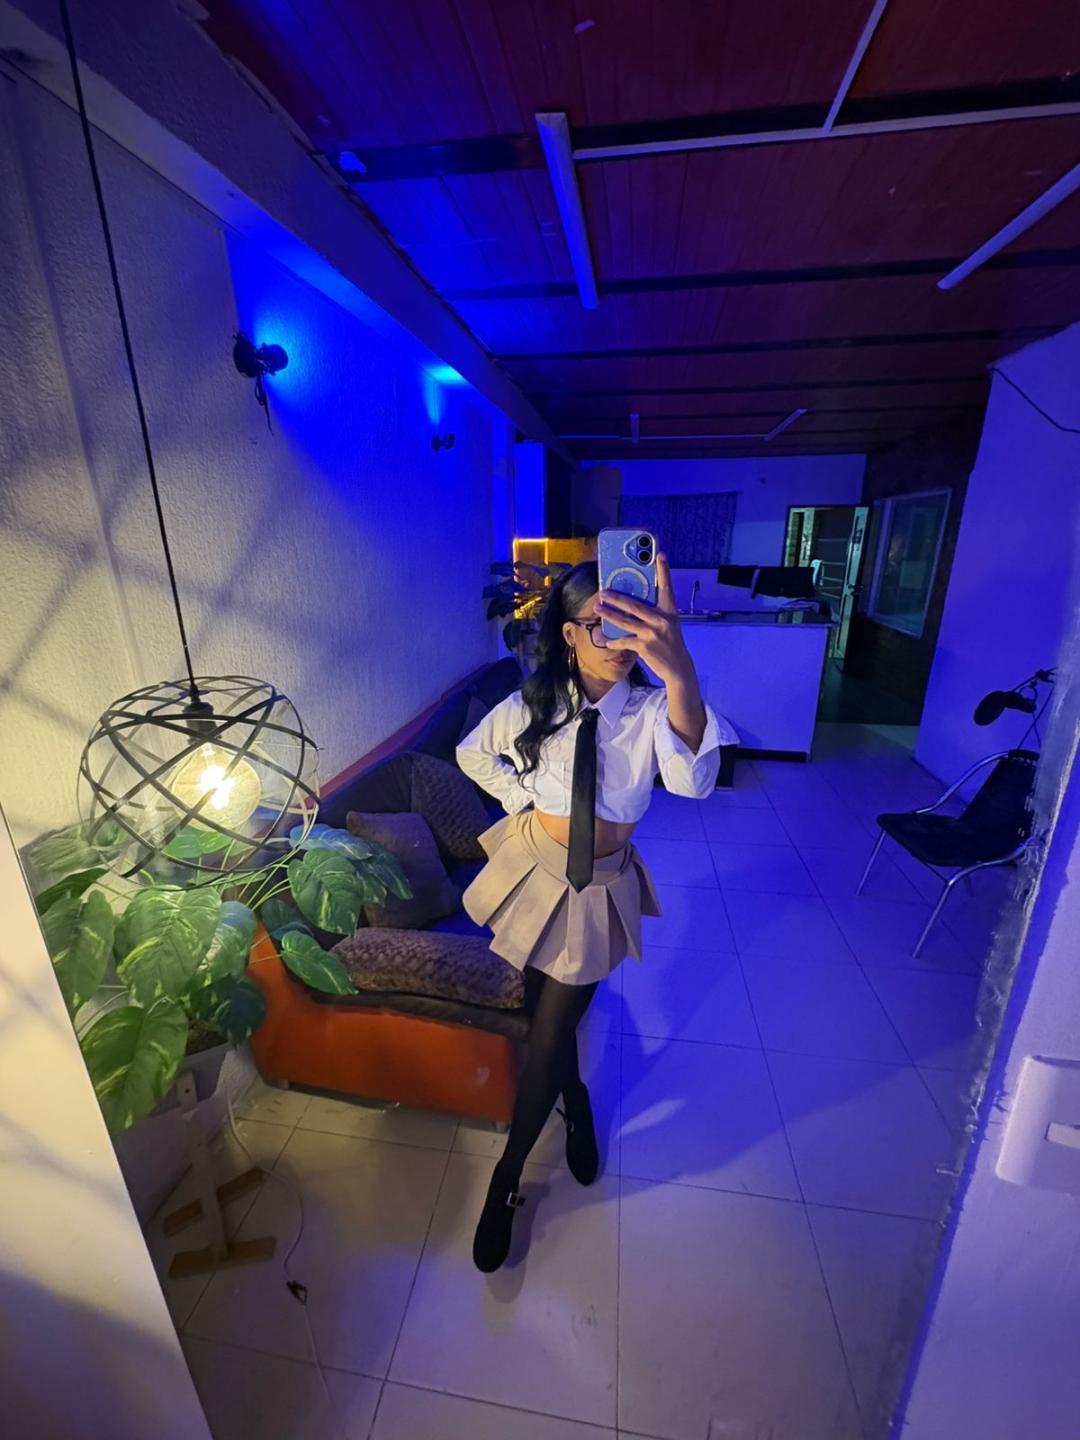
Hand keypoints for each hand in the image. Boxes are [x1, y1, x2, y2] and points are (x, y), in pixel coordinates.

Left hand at [596, 552, 693, 686]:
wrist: (679, 668)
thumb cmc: (671, 643)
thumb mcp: (669, 625)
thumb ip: (656, 613)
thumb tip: (633, 604)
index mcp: (670, 611)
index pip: (667, 587)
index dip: (664, 571)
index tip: (660, 554)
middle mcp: (661, 620)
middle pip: (635, 605)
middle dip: (616, 597)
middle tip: (603, 591)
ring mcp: (652, 633)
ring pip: (625, 621)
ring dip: (609, 615)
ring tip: (597, 608)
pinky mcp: (644, 647)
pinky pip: (624, 641)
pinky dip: (614, 642)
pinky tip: (606, 640)